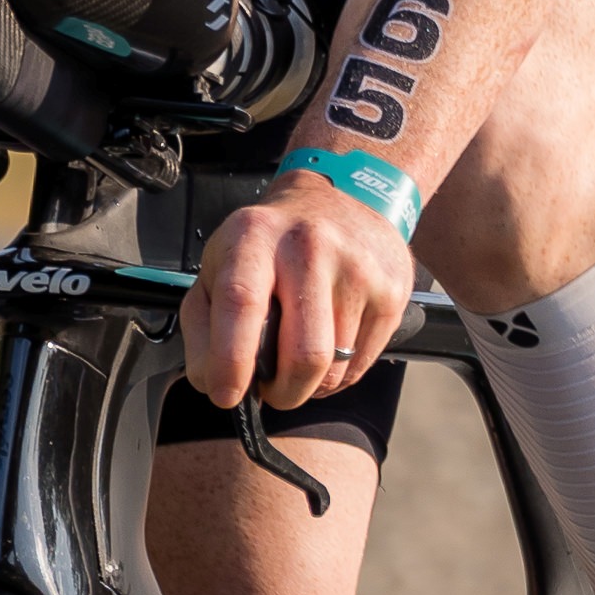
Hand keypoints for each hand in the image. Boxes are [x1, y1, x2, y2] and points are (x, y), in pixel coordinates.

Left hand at [182, 169, 413, 416]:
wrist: (339, 200)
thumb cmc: (268, 245)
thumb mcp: (217, 267)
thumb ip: (202, 326)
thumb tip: (211, 381)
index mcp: (255, 237)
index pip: (243, 304)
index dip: (231, 361)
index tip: (225, 394)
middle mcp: (310, 246)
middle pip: (305, 354)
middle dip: (282, 392)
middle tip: (269, 390)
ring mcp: (358, 267)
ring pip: (334, 370)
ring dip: (309, 385)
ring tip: (296, 359)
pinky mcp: (391, 289)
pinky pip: (361, 366)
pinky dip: (337, 376)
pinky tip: (326, 348)